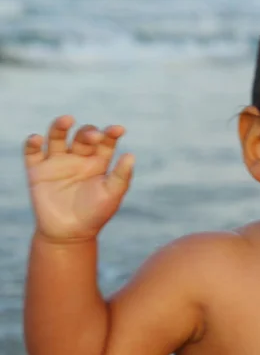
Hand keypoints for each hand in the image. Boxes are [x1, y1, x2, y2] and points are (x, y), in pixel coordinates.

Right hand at [24, 115, 133, 242]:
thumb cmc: (95, 214)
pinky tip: (37, 139)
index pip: (105, 142)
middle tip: (95, 137)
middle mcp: (78, 158)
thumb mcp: (112, 195)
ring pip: (56, 136)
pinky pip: (32, 152)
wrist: (70, 234)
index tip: (119, 129)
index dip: (111, 133)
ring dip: (60, 126)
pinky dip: (32, 143)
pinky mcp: (38, 170)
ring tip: (67, 120)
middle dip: (88, 133)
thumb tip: (131, 155)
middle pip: (82, 136)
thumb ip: (122, 176)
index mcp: (98, 163)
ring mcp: (57, 163)